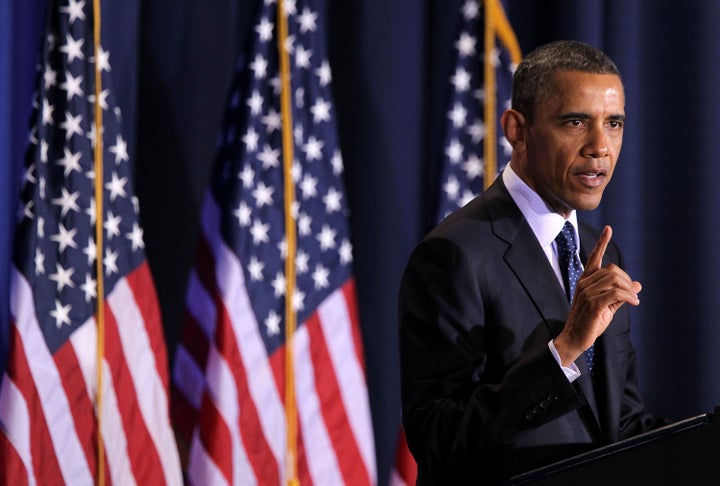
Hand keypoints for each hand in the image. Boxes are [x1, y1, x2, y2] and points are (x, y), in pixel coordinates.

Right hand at [553, 226, 641, 366]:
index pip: (594, 258)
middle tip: (634, 295)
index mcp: (585, 281)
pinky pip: (617, 293)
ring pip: (616, 281)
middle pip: (613, 270)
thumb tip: (638, 284)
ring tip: (634, 301)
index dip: (602, 243)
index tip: (608, 229)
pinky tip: (634, 303)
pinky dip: (629, 297)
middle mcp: (585, 283)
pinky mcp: (594, 304)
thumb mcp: (607, 306)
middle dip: (627, 280)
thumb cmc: (589, 322)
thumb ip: (621, 294)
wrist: (574, 338)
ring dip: (630, 290)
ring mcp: (588, 293)